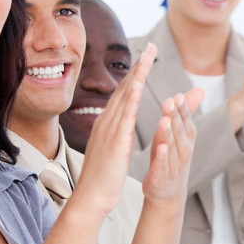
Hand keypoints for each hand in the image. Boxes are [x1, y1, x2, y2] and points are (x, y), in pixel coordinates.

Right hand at [76, 43, 154, 213]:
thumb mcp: (110, 148)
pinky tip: (139, 83)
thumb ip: (114, 133)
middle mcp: (107, 120)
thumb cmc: (102, 176)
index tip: (147, 56)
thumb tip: (118, 125)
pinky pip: (125, 116)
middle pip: (125, 87)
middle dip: (139, 66)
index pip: (125, 92)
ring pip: (126, 96)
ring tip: (149, 56)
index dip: (136, 73)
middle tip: (152, 46)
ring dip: (138, 74)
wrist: (91, 197)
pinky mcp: (115, 141)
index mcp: (108, 122)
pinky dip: (132, 98)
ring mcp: (109, 129)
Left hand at [141, 87, 203, 207]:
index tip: (178, 96)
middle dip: (175, 116)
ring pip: (172, 147)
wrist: (168, 192)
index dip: (182, 109)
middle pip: (179, 131)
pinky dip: (163, 157)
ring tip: (164, 120)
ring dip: (169, 133)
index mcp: (187, 138)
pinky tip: (161, 148)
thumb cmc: (170, 156)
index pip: (186, 120)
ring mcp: (174, 164)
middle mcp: (184, 150)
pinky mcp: (162, 177)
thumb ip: (187, 111)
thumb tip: (201, 89)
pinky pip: (163, 166)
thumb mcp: (178, 133)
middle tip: (169, 101)